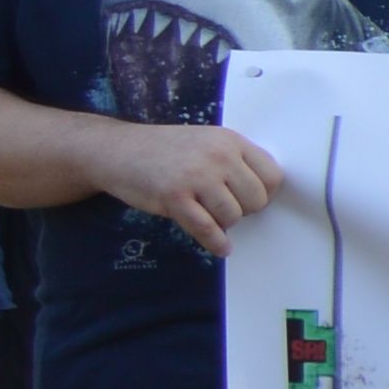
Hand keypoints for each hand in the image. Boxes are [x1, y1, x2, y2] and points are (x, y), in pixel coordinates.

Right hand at [89, 122, 286, 251]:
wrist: (117, 150)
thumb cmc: (166, 150)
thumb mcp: (206, 142)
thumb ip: (235, 161)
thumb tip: (266, 193)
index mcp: (230, 140)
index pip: (272, 176)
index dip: (265, 193)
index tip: (250, 199)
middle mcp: (217, 156)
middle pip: (256, 200)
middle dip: (244, 210)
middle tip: (223, 207)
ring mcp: (195, 176)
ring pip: (233, 216)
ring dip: (223, 223)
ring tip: (207, 214)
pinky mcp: (174, 197)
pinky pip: (208, 229)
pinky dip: (217, 243)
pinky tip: (220, 247)